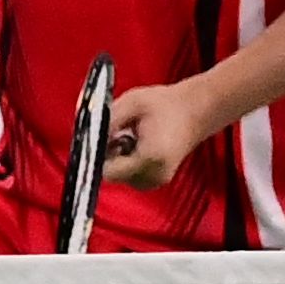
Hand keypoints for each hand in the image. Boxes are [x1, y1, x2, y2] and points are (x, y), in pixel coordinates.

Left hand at [102, 78, 221, 189]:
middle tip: (120, 132)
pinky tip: (137, 145)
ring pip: (119, 175)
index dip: (97, 155)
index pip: (108, 170)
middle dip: (108, 154)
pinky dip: (126, 162)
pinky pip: (129, 175)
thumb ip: (108, 120)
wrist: (195, 111)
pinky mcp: (156, 181)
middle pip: (112, 174)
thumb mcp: (132, 102)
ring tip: (131, 136)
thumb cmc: (167, 104)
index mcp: (150, 157)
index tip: (97, 140)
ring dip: (117, 158)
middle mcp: (154, 175)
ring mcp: (156, 181)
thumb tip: (88, 135)